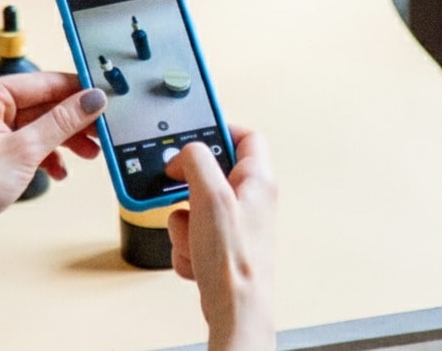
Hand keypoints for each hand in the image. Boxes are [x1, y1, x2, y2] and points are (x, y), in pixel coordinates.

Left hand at [0, 72, 105, 255]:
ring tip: (88, 154)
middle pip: (44, 105)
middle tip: (101, 132)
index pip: (43, 82)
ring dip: (64, 141)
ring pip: (40, 126)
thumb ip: (62, 122)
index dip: (77, 91)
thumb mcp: (25, 150)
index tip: (104, 98)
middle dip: (73, 121)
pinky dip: (48, 155)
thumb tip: (92, 100)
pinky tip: (59, 171)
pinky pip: (30, 144)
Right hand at [166, 127, 276, 350]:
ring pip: (194, 207)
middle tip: (182, 196)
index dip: (219, 129)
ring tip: (197, 241)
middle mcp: (251, 200)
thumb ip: (196, 162)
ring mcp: (235, 225)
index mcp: (259, 181)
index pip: (246, 136)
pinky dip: (188, 247)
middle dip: (187, 191)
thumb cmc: (235, 262)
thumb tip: (185, 153)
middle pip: (209, 174)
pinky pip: (192, 234)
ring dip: (184, 226)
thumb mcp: (210, 197)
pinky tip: (198, 260)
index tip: (193, 135)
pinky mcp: (221, 246)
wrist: (234, 311)